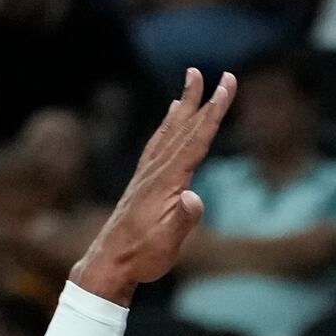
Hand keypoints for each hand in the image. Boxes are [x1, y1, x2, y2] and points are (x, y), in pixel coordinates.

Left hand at [70, 69, 235, 303]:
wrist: (109, 262)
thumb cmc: (142, 256)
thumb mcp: (167, 243)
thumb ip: (183, 219)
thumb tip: (194, 199)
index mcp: (167, 180)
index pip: (196, 139)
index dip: (213, 112)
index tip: (226, 86)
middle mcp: (155, 170)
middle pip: (183, 127)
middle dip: (201, 99)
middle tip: (214, 73)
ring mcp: (146, 173)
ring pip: (170, 130)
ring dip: (184, 104)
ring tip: (191, 80)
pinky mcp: (142, 180)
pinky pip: (159, 142)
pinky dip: (168, 124)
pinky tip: (170, 117)